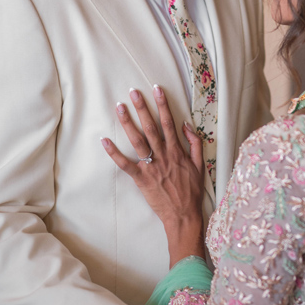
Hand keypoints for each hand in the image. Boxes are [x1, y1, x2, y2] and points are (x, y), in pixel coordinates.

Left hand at [102, 87, 204, 264]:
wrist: (183, 214)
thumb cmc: (191, 190)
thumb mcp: (199, 164)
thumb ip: (194, 143)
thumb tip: (186, 125)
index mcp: (177, 151)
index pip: (168, 122)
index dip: (162, 105)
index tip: (156, 89)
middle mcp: (163, 155)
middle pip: (150, 127)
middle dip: (142, 108)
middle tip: (133, 92)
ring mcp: (151, 167)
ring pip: (137, 141)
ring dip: (127, 123)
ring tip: (119, 107)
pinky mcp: (141, 179)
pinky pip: (125, 164)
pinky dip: (114, 153)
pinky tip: (105, 141)